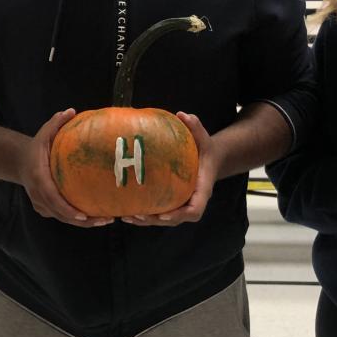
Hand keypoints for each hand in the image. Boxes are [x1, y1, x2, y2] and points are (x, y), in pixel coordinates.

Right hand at [20, 109, 112, 227]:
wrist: (20, 162)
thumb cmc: (36, 148)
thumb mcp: (43, 133)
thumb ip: (56, 122)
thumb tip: (71, 111)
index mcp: (39, 179)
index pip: (53, 199)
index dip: (67, 209)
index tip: (83, 214)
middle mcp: (39, 195)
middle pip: (61, 214)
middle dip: (83, 220)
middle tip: (105, 220)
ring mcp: (41, 204)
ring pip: (63, 218)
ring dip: (84, 223)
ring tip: (106, 220)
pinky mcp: (46, 208)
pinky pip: (62, 217)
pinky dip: (78, 219)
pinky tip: (97, 217)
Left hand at [123, 111, 215, 225]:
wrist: (210, 159)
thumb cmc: (206, 149)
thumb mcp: (205, 138)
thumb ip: (196, 127)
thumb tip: (183, 115)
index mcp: (202, 190)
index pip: (194, 210)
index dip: (179, 215)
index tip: (163, 215)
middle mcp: (192, 201)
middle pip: (175, 220)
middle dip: (155, 221)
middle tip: (137, 216)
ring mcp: (182, 204)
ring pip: (164, 220)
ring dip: (146, 221)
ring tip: (127, 217)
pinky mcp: (172, 202)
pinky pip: (159, 213)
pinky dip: (144, 215)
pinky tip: (126, 212)